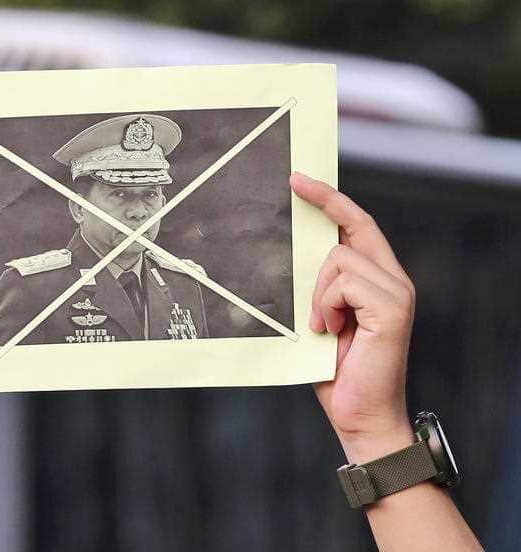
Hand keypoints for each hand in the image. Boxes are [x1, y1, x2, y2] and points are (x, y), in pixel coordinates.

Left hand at [290, 173, 416, 461]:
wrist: (359, 414)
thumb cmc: (336, 371)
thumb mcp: (320, 318)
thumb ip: (318, 288)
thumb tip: (292, 256)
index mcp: (378, 281)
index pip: (359, 225)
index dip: (332, 199)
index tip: (301, 180)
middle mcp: (394, 280)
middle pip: (353, 228)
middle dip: (323, 203)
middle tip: (294, 184)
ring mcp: (397, 292)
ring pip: (340, 258)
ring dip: (317, 292)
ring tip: (320, 326)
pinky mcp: (392, 308)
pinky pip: (343, 282)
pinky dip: (325, 305)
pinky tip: (329, 331)